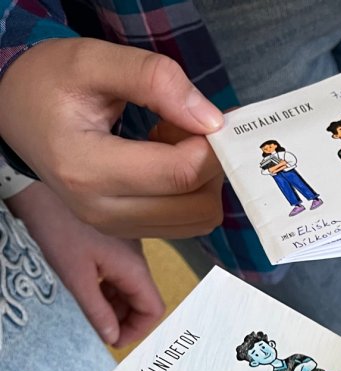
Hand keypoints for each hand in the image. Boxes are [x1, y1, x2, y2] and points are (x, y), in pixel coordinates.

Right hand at [0, 38, 224, 237]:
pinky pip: (185, 222)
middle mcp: (100, 210)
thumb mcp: (93, 60)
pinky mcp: (125, 229)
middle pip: (197, 206)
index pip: (181, 173)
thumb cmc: (50, 81)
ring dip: (202, 181)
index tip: (205, 116)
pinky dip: (190, 193)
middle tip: (186, 127)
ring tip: (170, 142)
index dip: (210, 145)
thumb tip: (210, 119)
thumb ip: (153, 79)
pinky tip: (163, 160)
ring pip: (198, 220)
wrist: (15, 109)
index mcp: (87, 169)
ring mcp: (113, 227)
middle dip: (210, 165)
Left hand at [6, 182, 164, 345]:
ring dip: (114, 305)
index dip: (137, 330)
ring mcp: (126, 251)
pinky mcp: (113, 245)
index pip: (154, 309)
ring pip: (130, 289)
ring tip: (90, 311)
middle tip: (99, 330)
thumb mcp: (75, 276)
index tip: (114, 340)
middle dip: (124, 320)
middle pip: (143, 300)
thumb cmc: (57, 225)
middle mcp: (136, 259)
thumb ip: (97, 310)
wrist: (39, 190)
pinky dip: (107, 289)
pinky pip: (119, 275)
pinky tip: (87, 290)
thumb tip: (111, 335)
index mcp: (134, 267)